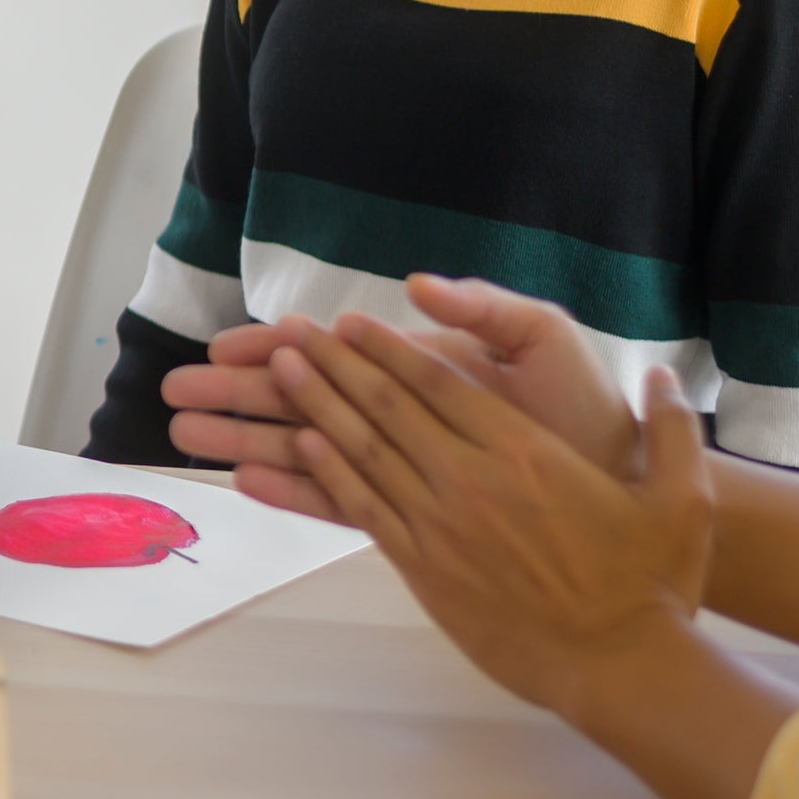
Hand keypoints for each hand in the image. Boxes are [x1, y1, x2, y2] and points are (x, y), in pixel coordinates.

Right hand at [167, 274, 638, 514]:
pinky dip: (290, 492)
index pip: (332, 356)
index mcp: (419, 370)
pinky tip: (245, 485)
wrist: (624, 489)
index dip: (274, 348)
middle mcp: (401, 417)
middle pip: (301, 401)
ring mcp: (402, 465)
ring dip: (243, 442)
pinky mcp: (413, 512)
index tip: (222, 348)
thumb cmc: (586, 414)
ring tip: (184, 442)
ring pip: (305, 450)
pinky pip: (339, 501)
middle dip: (235, 396)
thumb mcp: (544, 340)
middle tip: (173, 395)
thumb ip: (482, 310)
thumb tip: (413, 286)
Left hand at [275, 314, 712, 721]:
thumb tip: (663, 373)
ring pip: (364, 451)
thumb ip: (673, 428)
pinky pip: (365, 509)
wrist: (618, 666)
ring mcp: (442, 525)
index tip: (350, 322)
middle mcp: (472, 479)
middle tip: (290, 331)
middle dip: (334, 363)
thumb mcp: (682, 497)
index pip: (440, 382)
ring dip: (317, 406)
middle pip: (387, 406)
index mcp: (525, 451)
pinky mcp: (425, 569)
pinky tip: (302, 446)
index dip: (389, 347)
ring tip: (279, 371)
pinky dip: (329, 474)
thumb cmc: (651, 584)